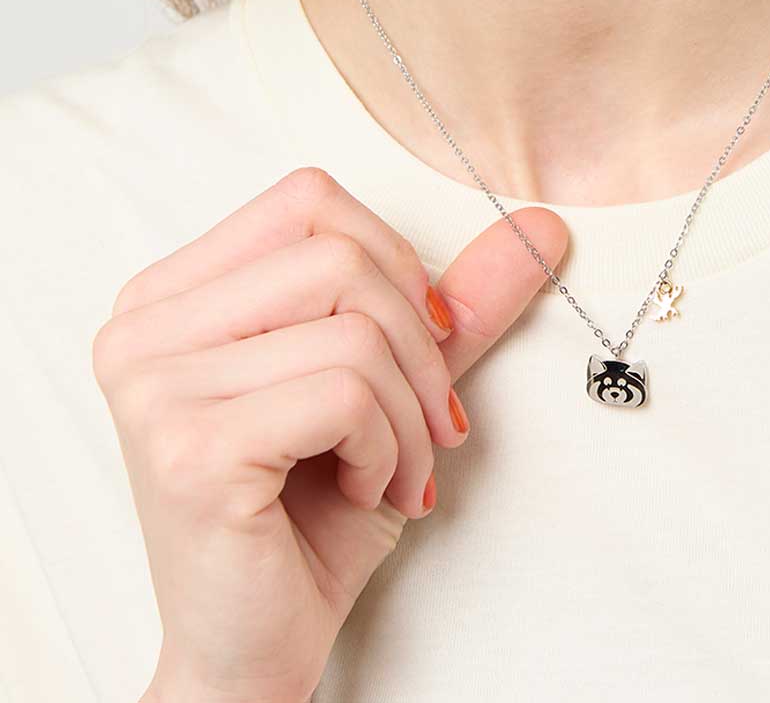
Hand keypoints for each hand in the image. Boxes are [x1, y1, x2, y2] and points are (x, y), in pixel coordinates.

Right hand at [93, 165, 567, 702]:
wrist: (253, 651)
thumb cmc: (308, 518)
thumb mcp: (389, 388)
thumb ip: (452, 304)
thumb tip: (544, 227)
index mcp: (172, 295)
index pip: (308, 199)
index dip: (392, 260)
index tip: (425, 339)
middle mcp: (142, 328)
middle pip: (338, 254)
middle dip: (417, 344)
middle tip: (429, 423)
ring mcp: (153, 386)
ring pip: (353, 326)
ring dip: (409, 411)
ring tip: (394, 468)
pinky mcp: (189, 448)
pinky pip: (346, 392)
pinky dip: (389, 448)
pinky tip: (364, 491)